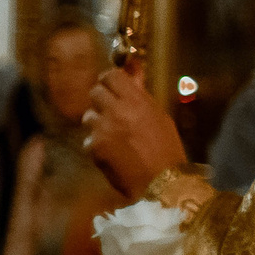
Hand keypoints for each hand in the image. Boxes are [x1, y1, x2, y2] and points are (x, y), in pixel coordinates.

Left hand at [86, 67, 186, 196]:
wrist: (162, 183)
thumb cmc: (166, 149)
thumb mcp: (159, 117)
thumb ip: (141, 95)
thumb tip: (132, 70)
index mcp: (137, 101)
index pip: (111, 75)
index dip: (110, 80)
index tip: (113, 87)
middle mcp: (117, 111)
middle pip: (95, 92)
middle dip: (102, 100)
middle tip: (112, 111)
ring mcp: (102, 129)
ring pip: (88, 115)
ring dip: (98, 123)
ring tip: (115, 136)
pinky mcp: (94, 146)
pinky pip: (89, 138)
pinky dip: (97, 144)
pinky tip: (113, 153)